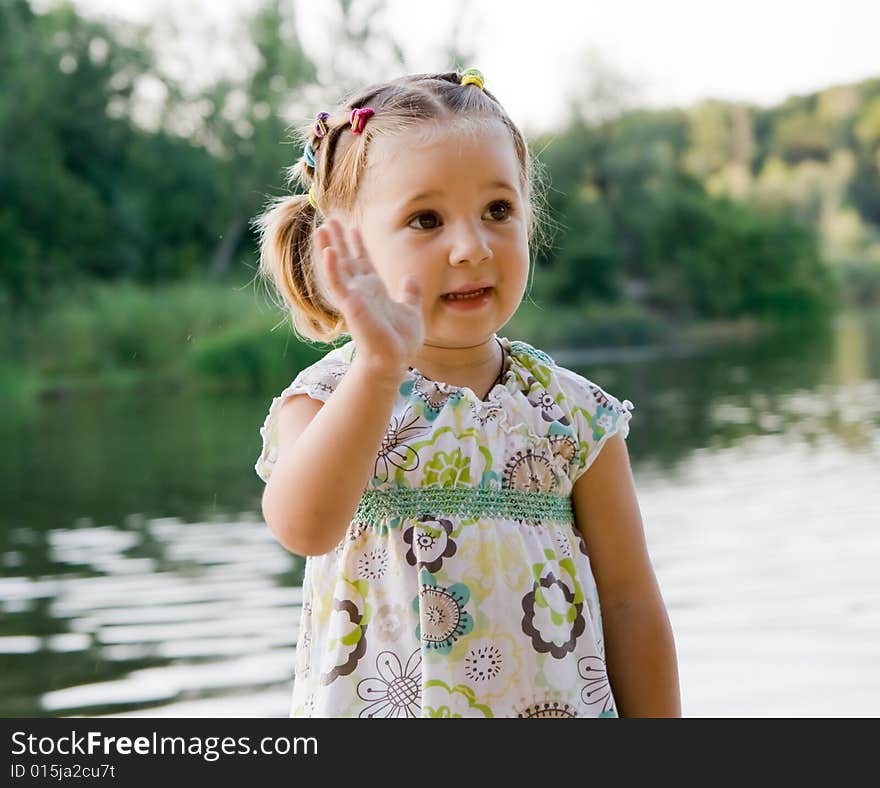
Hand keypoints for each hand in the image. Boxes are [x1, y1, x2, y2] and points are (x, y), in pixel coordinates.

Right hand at [316, 217, 423, 381]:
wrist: (394, 360)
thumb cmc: (402, 340)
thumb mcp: (411, 310)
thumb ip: (410, 293)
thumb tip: (412, 277)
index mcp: (375, 291)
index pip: (363, 262)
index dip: (358, 245)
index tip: (352, 227)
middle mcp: (361, 291)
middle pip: (347, 259)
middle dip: (339, 239)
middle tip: (330, 218)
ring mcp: (354, 297)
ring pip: (338, 267)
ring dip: (330, 247)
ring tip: (322, 227)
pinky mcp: (351, 306)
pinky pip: (338, 284)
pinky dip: (333, 268)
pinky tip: (328, 251)